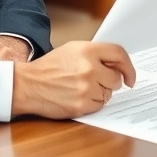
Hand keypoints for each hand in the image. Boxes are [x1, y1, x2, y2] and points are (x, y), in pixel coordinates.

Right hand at [11, 41, 136, 118]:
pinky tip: (77, 97)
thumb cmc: (49, 68)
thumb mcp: (72, 51)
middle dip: (109, 81)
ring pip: (108, 94)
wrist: (27, 84)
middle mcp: (89, 68)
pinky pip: (99, 106)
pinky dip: (91, 104)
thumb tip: (118, 65)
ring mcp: (86, 88)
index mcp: (87, 50)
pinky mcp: (81, 105)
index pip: (119, 54)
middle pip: (116, 79)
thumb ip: (95, 54)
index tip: (130, 77)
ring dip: (99, 93)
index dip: (128, 67)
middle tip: (95, 81)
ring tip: (80, 88)